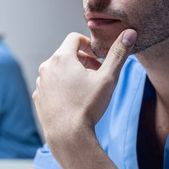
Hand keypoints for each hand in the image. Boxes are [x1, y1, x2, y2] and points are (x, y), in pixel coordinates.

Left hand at [32, 30, 135, 152]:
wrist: (68, 136)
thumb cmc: (88, 106)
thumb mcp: (108, 78)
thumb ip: (118, 54)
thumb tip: (130, 33)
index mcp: (61, 58)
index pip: (74, 38)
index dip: (89, 45)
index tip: (98, 58)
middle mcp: (46, 67)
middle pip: (66, 54)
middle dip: (83, 60)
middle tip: (97, 73)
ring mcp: (40, 83)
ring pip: (58, 70)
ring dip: (71, 74)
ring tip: (86, 88)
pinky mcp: (38, 98)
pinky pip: (51, 86)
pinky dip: (62, 87)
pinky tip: (73, 100)